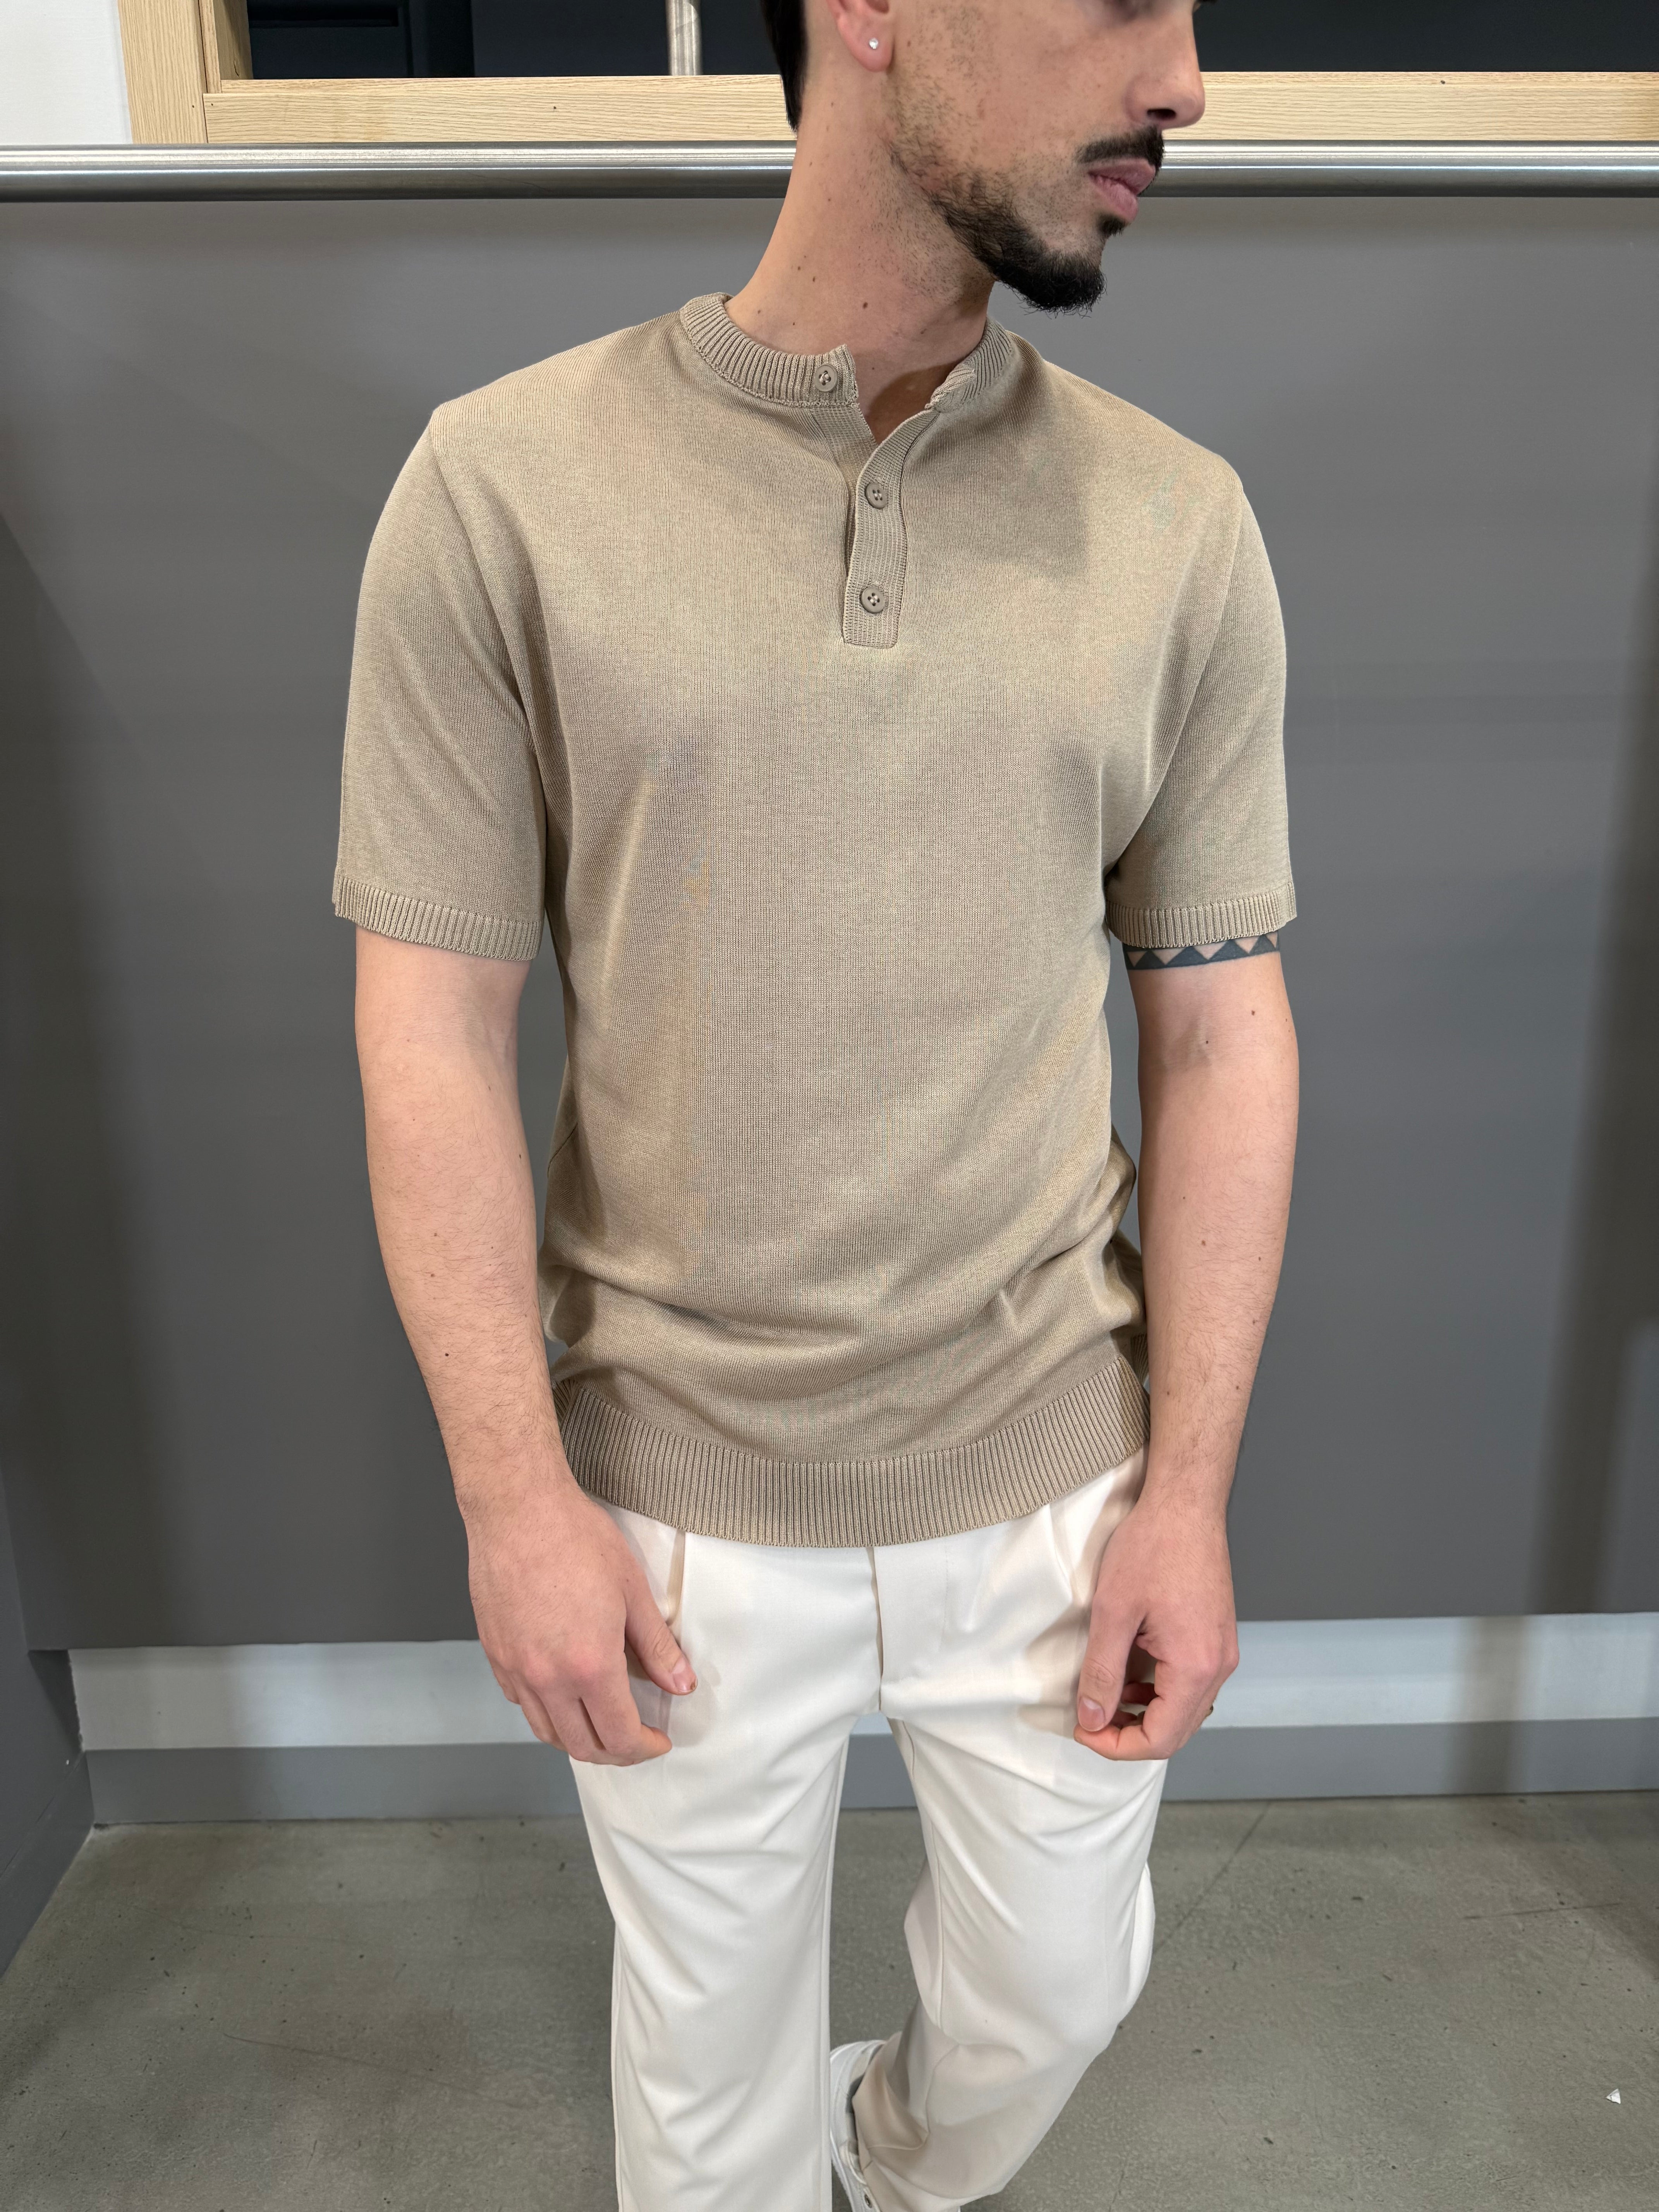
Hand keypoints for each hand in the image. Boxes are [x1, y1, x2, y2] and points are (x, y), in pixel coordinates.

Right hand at [464, 1471, 695, 1764]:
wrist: (518, 1508)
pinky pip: (521, 1703)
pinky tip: (562, 1692)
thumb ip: (657, 1646)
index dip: (645, 1748)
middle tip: (636, 1736)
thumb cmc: (575, 1539)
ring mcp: (516, 1669)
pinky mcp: (495, 1654)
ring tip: (602, 1721)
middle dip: (616, 1752)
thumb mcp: (633, 1591)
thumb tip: (681, 1683)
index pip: (619, 1737)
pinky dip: (546, 1711)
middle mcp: (547, 1679)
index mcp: (589, 1666)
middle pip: (582, 1746)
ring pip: (547, 1732)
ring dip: (579, 1739)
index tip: (659, 1739)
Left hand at [1072, 1487, 1238, 1759]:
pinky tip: (1133, 1678)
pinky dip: (1161, 1693)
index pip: (1161, 1739)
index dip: (1117, 1746)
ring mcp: (1222, 1652)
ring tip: (1106, 1701)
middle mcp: (1218, 1666)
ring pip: (1186, 1711)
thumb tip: (1092, 1718)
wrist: (1185, 1505)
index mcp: (1195, 1667)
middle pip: (1177, 1732)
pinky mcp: (1217, 1638)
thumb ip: (1101, 1672)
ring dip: (1146, 1716)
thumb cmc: (1152, 1548)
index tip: (1083, 1730)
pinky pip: (1192, 1685)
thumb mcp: (1112, 1613)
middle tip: (1090, 1721)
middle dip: (1130, 1737)